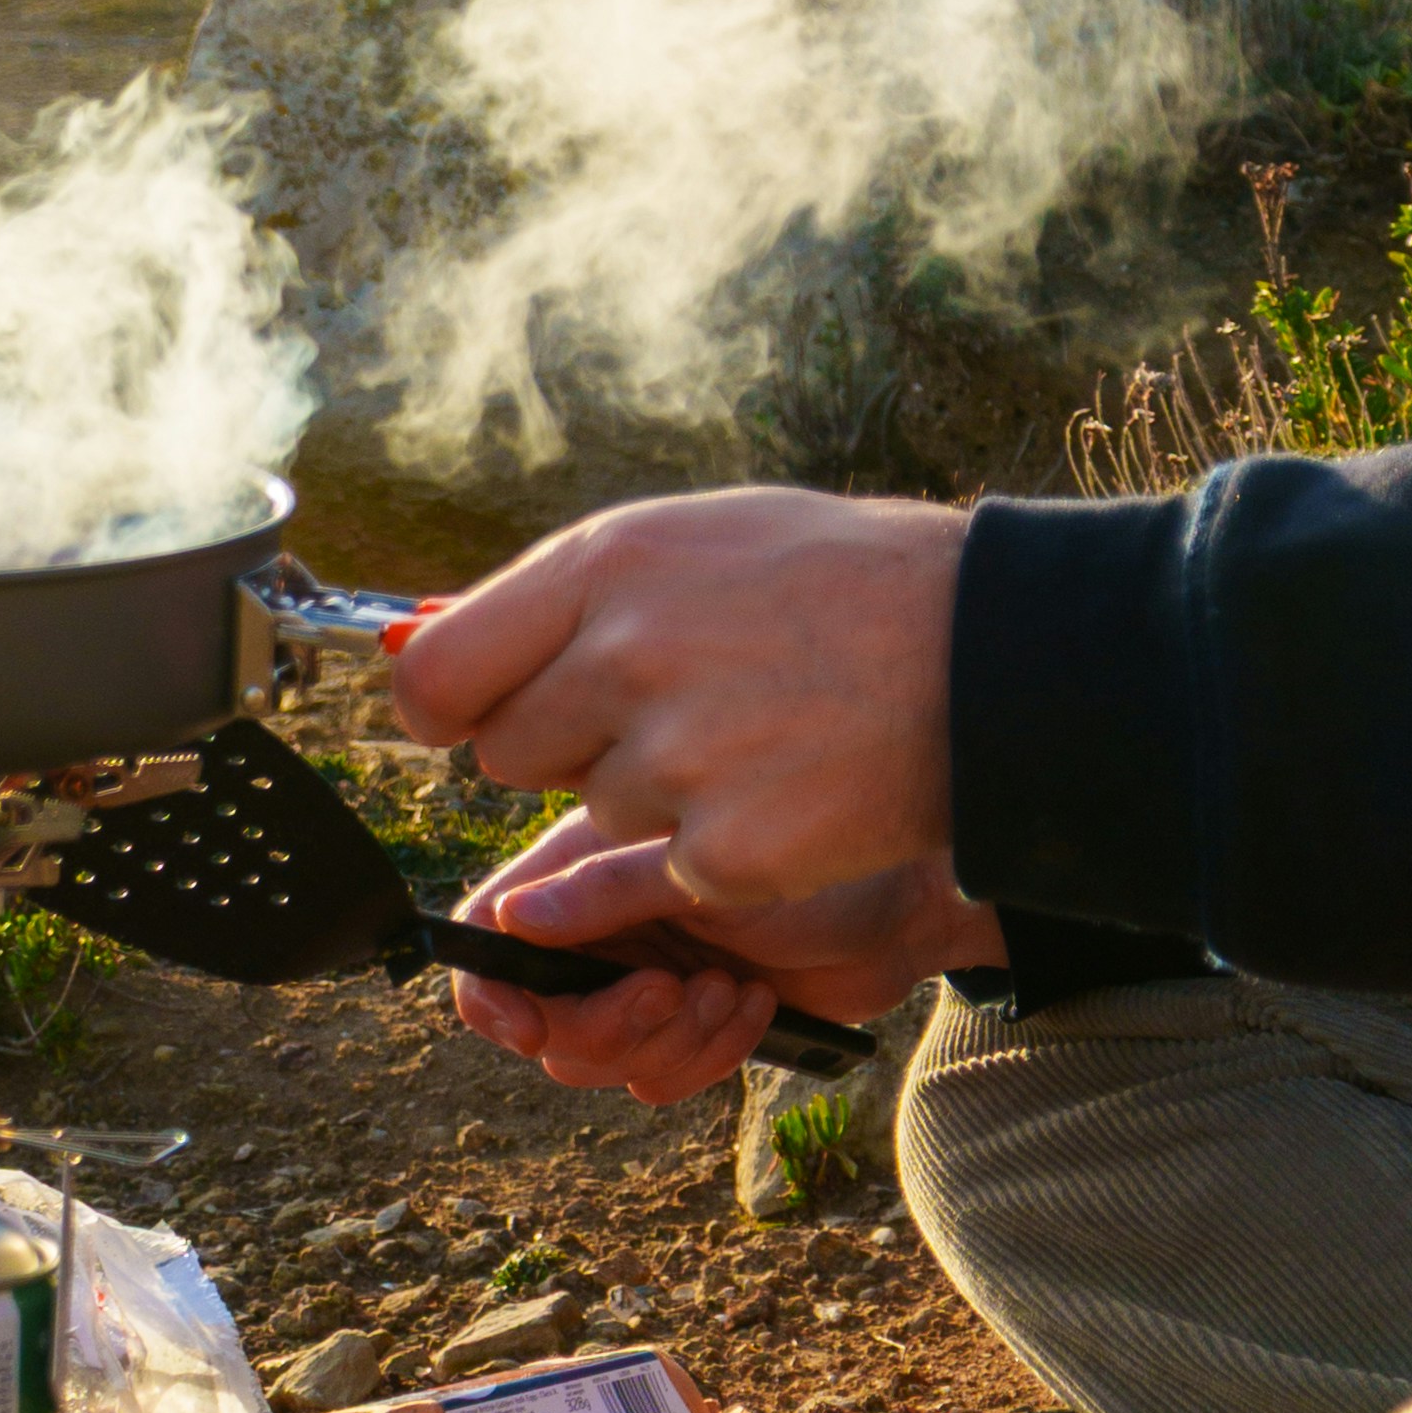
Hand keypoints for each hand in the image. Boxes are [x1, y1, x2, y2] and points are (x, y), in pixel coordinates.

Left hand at [390, 487, 965, 906]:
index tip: (481, 716)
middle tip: (672, 712)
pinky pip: (661, 873)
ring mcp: (675, 760)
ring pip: (594, 813)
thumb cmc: (839, 584)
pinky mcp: (725, 851)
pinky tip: (784, 791)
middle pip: (507, 756)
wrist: (989, 654)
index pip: (435, 676)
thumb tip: (422, 638)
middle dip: (568, 747)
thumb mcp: (697, 538)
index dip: (450, 709)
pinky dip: (713, 850)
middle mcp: (625, 658)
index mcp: (605, 566)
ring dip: (653, 795)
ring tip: (753, 735)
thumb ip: (568, 593)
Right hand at [443, 810, 997, 1105]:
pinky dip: (707, 1057)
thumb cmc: (814, 853)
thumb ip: (608, 889)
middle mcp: (602, 930)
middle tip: (670, 991)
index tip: (527, 1024)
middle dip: (606, 1025)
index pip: (491, 936)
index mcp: (581, 872)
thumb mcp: (703, 864)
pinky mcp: (692, 1027)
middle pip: (545, 1021)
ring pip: (602, 1064)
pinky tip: (756, 1007)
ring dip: (667, 1044)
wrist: (908, 906)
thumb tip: (516, 922)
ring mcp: (646, 981)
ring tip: (729, 992)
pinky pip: (661, 1081)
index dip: (490, 989)